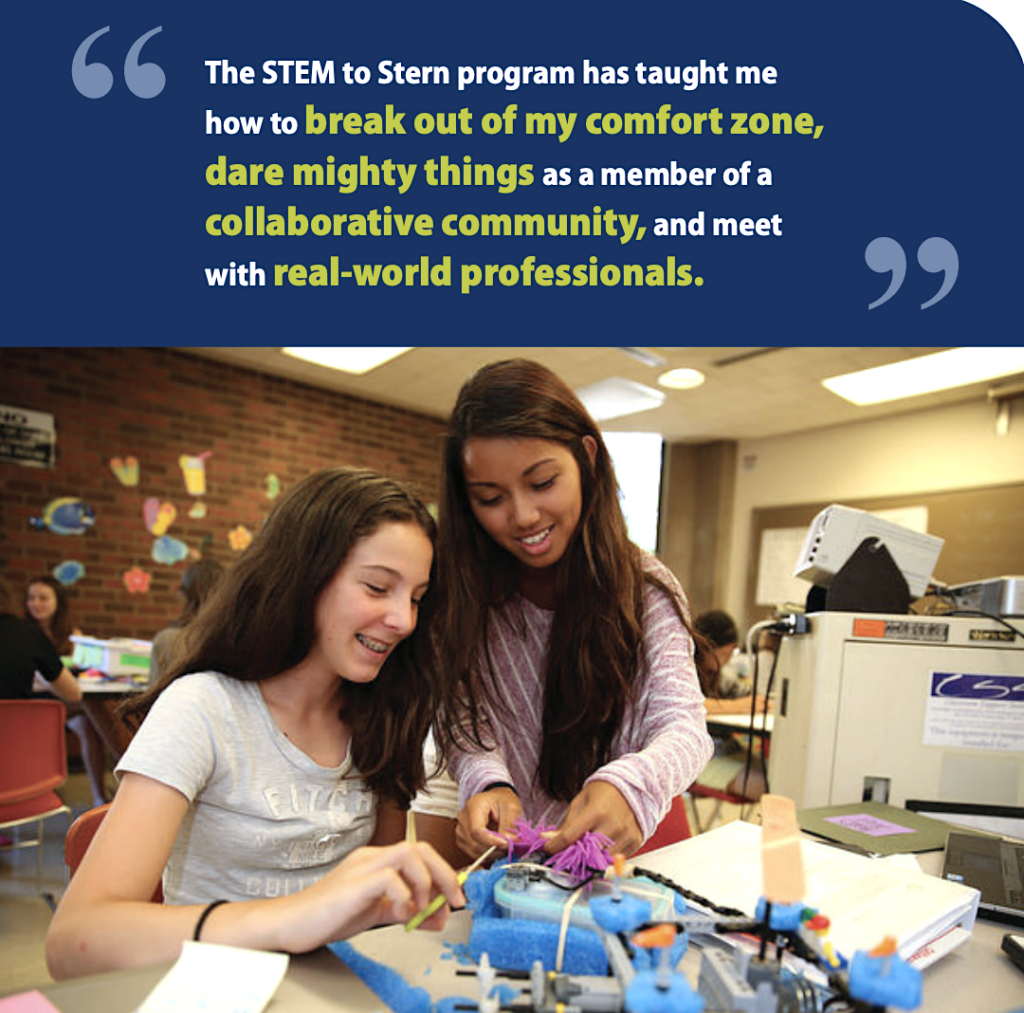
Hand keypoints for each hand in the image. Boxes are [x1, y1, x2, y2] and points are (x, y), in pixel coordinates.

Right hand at [288, 841, 463, 948]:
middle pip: (420, 847)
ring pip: (408, 853)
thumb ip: (406, 912)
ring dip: (425, 882)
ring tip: (421, 908)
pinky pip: (389, 878)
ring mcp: (362, 866)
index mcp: (377, 861)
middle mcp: (371, 857)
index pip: (420, 853)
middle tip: (453, 900)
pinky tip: (399, 913)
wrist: (291, 924)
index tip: (454, 898)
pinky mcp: (354, 883)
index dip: (444, 872)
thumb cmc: (327, 916)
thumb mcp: (376, 914)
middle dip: (444, 873)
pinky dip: (403, 896)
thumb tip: (436, 916)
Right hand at [455, 787, 521, 858]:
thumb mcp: (511, 806)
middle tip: (510, 845)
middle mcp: (463, 818)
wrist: (495, 800)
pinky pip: (474, 854)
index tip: (507, 844)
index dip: (492, 841)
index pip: (477, 831)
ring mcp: (460, 830)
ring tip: (504, 844)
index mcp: (473, 806)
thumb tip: (510, 842)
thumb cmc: (502, 801)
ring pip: (475, 851)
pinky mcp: (462, 840)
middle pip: (475, 843)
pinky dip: (487, 855)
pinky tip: (496, 847)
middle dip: (495, 848)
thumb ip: (510, 824)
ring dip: (492, 853)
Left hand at [544, 781, 641, 856]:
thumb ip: (566, 824)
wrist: (630, 786)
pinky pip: (617, 859)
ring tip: (585, 851)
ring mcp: (626, 835)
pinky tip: (602, 847)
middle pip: (587, 853)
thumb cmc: (603, 793)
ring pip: (602, 860)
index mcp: (596, 812)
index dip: (555, 846)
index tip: (548, 848)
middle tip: (567, 853)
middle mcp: (613, 825)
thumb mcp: (580, 802)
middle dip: (574, 856)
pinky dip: (606, 857)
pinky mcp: (635, 842)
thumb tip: (547, 839)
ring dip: (591, 859)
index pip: (570, 837)